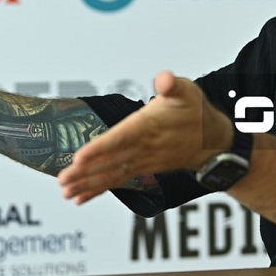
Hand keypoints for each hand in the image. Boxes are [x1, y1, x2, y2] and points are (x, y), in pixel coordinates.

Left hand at [58, 71, 232, 204]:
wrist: (212, 139)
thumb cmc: (194, 111)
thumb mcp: (187, 90)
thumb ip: (173, 85)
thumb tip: (164, 79)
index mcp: (150, 126)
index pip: (121, 138)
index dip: (100, 148)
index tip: (80, 157)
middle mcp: (145, 147)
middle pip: (111, 161)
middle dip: (86, 172)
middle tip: (63, 180)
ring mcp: (143, 161)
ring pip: (112, 174)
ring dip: (88, 183)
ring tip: (66, 191)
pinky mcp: (143, 168)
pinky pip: (118, 180)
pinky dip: (99, 189)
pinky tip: (81, 197)